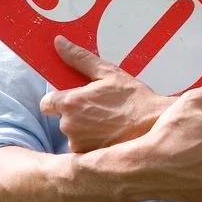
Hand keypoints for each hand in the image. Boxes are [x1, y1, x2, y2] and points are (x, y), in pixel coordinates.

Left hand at [44, 38, 166, 151]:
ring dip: (84, 130)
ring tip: (108, 123)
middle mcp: (68, 125)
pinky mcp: (88, 158)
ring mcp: (77, 144)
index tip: (74, 99)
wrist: (155, 126)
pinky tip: (109, 136)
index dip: (59, 100)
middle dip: (75, 114)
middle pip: (61, 119)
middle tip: (100, 109)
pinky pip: (83, 149)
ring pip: (73, 135)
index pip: (46, 103)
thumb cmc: (133, 99)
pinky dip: (92, 144)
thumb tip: (59, 43)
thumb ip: (79, 58)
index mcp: (69, 103)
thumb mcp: (108, 73)